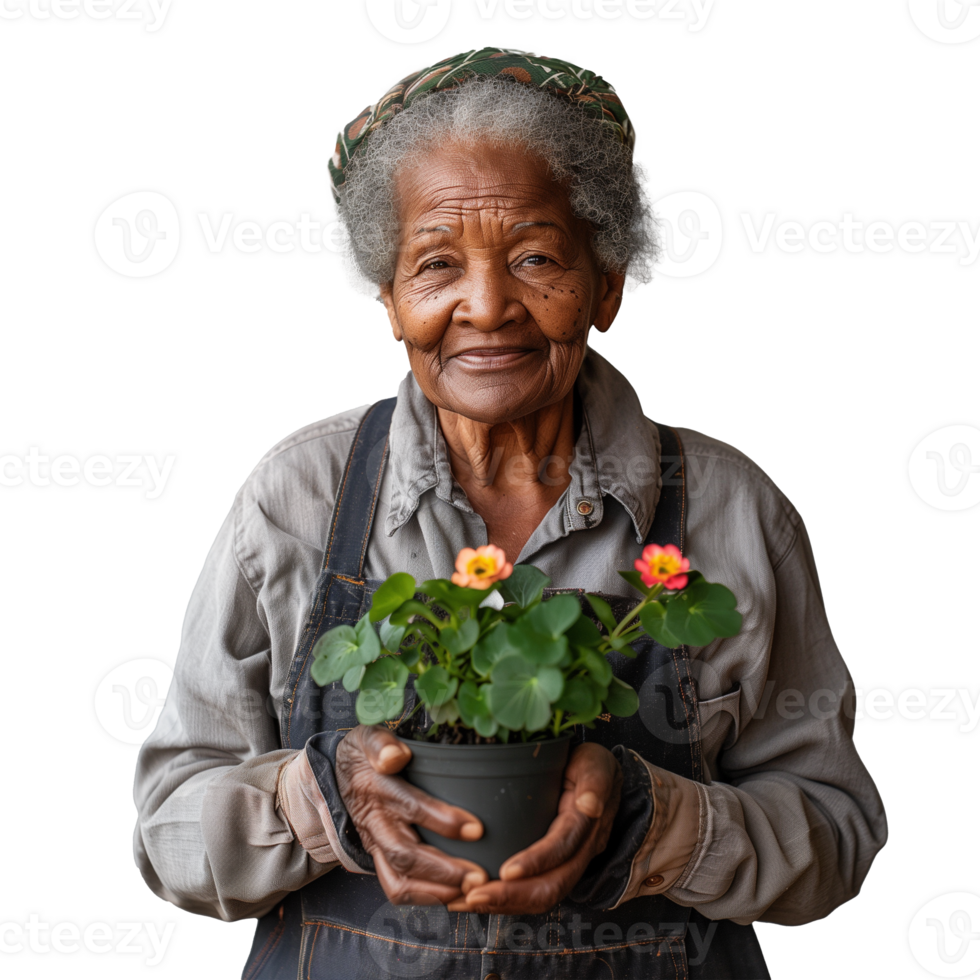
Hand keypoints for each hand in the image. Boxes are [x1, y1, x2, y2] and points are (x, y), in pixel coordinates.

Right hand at [335, 725, 489, 905]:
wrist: (336, 778)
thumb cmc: (363, 756)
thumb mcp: (365, 738)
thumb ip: (379, 744)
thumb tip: (396, 756)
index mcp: (376, 789)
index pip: (411, 807)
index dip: (443, 821)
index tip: (476, 829)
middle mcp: (376, 822)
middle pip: (405, 854)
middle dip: (444, 869)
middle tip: (479, 876)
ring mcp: (376, 845)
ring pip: (398, 880)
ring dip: (435, 891)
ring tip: (470, 892)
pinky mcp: (379, 859)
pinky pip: (396, 888)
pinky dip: (424, 900)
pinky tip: (454, 899)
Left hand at [448, 742, 621, 914]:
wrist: (599, 775)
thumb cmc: (591, 764)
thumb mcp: (596, 762)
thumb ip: (595, 781)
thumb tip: (589, 806)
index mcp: (588, 823)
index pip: (562, 847)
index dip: (536, 862)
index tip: (505, 872)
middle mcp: (582, 849)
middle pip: (552, 885)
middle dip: (513, 896)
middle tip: (474, 896)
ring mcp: (570, 861)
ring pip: (543, 896)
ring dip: (506, 904)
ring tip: (467, 902)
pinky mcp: (556, 865)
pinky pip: (535, 890)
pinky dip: (507, 901)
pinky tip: (478, 899)